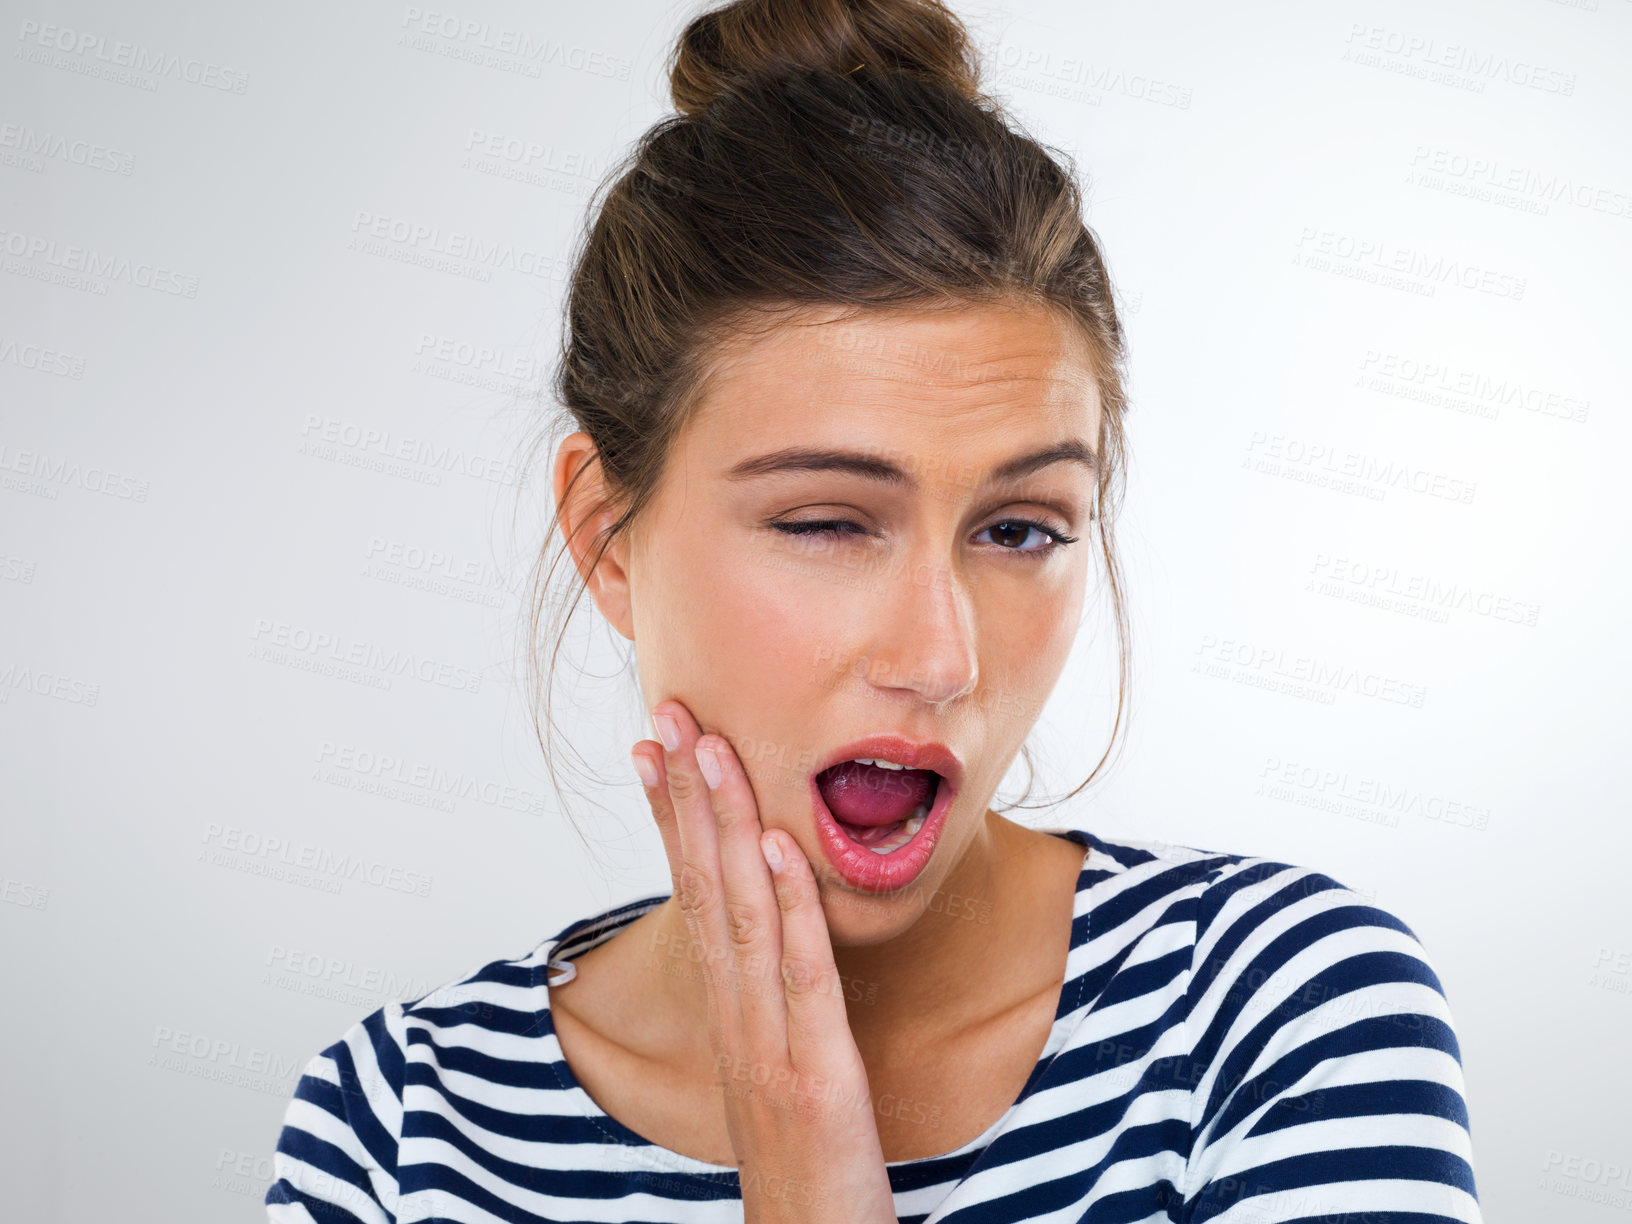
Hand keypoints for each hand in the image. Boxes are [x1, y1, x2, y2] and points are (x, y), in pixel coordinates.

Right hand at [631, 699, 897, 1223]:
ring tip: (711, 749)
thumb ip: (770, 1004)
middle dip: (686, 796)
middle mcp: (735, 1019)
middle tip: (670, 714)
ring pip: (741, 916)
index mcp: (728, 1013)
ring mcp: (769, 1045)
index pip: (693, 895)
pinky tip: (773, 846)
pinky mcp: (815, 1074)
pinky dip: (788, 907)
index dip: (672, 818)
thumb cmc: (803, 1167)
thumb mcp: (775, 1072)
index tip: (655, 747)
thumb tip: (770, 938)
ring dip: (724, 826)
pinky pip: (801, 977)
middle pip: (704, 888)